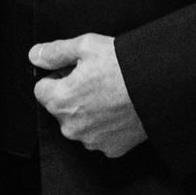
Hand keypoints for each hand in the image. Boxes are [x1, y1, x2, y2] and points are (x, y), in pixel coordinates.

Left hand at [31, 34, 146, 157]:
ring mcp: (91, 140)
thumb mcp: (87, 46)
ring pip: (80, 124)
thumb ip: (56, 51)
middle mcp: (71, 127)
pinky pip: (101, 136)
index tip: (76, 71)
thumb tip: (35, 55)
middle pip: (61, 108)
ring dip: (89, 112)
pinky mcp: (111, 149)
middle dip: (73, 95)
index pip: (42, 89)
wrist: (160, 87)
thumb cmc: (124, 66)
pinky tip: (120, 110)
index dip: (59, 76)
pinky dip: (107, 125)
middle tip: (98, 80)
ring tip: (112, 94)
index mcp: (60, 101)